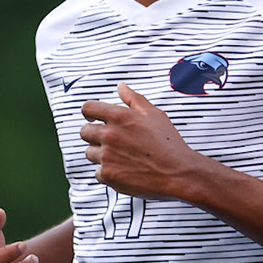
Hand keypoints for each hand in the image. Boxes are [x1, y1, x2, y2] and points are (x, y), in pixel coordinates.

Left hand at [80, 83, 206, 199]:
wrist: (178, 173)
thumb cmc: (169, 145)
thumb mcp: (154, 115)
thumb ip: (134, 99)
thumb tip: (121, 87)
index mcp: (119, 117)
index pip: (88, 108)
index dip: (89, 113)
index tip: (92, 117)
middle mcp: (109, 135)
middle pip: (84, 132)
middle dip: (94, 134)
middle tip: (110, 140)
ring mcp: (107, 156)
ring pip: (90, 153)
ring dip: (100, 154)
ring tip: (121, 156)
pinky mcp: (108, 175)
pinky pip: (98, 173)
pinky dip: (108, 172)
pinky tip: (125, 169)